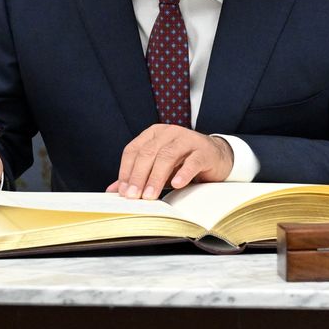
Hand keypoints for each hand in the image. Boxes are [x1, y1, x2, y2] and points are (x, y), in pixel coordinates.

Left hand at [105, 125, 231, 200]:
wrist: (216, 157)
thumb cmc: (182, 163)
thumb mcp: (157, 169)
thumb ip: (137, 176)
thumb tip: (113, 191)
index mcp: (153, 134)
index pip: (133, 150)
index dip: (126, 171)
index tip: (123, 192)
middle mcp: (169, 132)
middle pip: (148, 153)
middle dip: (139, 176)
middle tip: (134, 196)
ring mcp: (187, 139)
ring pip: (167, 156)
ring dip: (156, 177)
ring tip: (150, 195)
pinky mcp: (203, 150)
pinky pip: (191, 161)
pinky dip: (182, 173)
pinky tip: (176, 184)